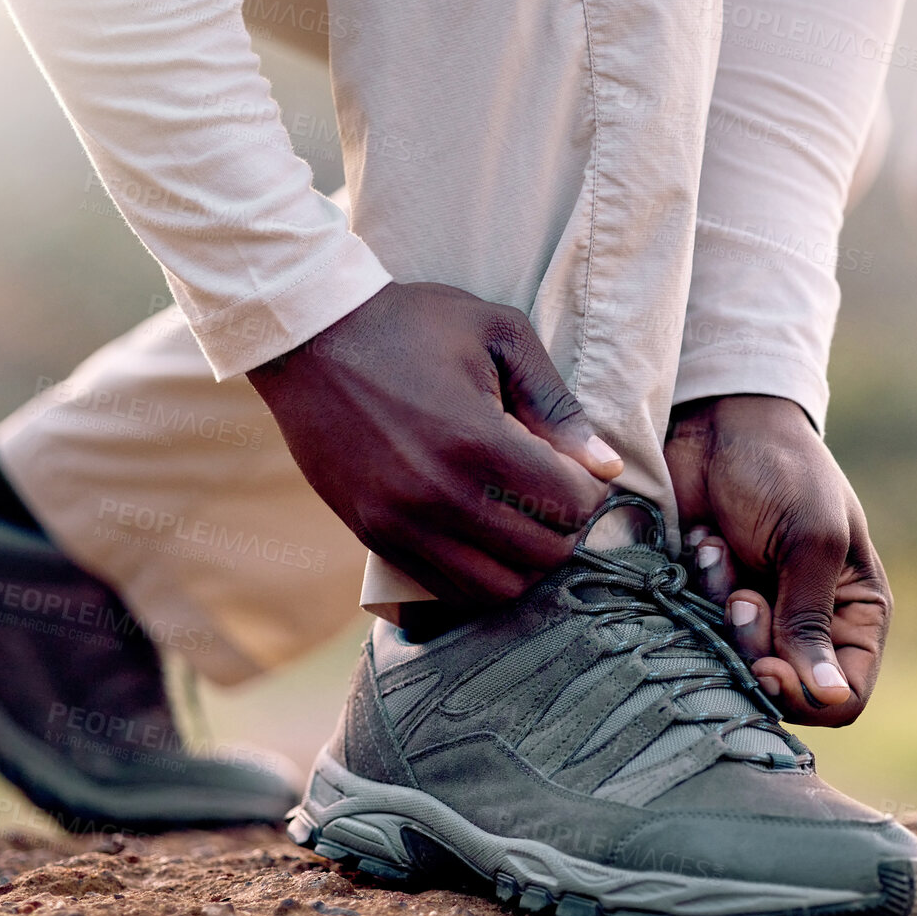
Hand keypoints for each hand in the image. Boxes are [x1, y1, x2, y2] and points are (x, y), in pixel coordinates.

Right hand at [249, 281, 621, 604]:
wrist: (309, 337)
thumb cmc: (411, 324)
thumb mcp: (498, 335)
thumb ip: (556, 404)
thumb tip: (607, 466)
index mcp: (477, 441)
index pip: (571, 503)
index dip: (592, 489)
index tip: (581, 468)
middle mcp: (439, 494)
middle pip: (544, 554)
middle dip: (567, 527)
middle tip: (557, 494)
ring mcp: (402, 523)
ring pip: (498, 589)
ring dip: (526, 562)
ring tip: (523, 521)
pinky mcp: (375, 536)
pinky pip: (446, 591)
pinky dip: (480, 577)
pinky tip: (484, 538)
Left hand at [664, 395, 891, 727]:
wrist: (717, 421)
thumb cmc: (783, 469)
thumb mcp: (811, 540)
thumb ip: (811, 620)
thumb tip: (831, 699)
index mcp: (854, 611)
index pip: (844, 696)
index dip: (804, 694)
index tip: (767, 666)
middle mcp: (807, 623)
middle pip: (780, 690)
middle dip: (751, 646)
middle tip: (738, 597)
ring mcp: (755, 614)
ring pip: (731, 665)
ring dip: (718, 609)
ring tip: (718, 551)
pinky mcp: (706, 600)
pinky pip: (692, 634)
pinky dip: (692, 594)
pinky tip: (700, 545)